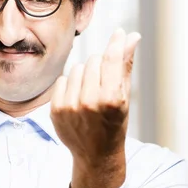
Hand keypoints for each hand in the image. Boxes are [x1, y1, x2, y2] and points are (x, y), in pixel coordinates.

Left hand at [50, 28, 140, 187]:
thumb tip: (132, 37)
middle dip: (101, 65)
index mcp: (111, 99)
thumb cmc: (114, 124)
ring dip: (85, 74)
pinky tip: (78, 99)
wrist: (96, 155)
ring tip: (91, 92)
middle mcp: (89, 101)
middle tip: (105, 81)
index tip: (120, 32)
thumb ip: (125, 65)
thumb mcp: (125, 98)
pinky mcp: (55, 109)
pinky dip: (70, 84)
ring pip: (77, 68)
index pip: (112, 59)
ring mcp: (70, 106)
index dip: (117, 43)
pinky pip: (62, 79)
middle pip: (93, 61)